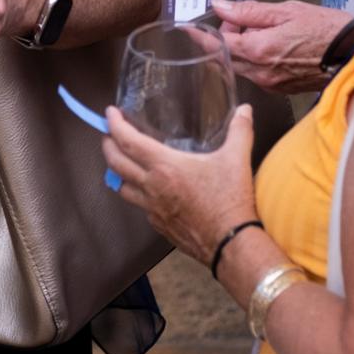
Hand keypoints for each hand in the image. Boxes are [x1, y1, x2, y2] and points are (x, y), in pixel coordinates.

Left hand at [104, 104, 257, 266]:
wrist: (231, 244)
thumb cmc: (230, 201)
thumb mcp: (236, 159)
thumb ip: (239, 130)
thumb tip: (245, 109)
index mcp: (165, 166)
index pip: (128, 141)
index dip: (115, 124)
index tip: (111, 113)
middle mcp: (152, 187)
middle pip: (115, 163)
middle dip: (107, 145)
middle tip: (109, 134)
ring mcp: (153, 209)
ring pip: (122, 187)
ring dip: (116, 172)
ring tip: (121, 162)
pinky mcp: (159, 225)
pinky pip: (140, 206)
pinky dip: (137, 194)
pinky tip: (147, 190)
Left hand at [214, 0, 349, 93]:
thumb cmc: (325, 29)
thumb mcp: (286, 10)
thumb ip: (249, 10)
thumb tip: (221, 6)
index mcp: (259, 50)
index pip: (218, 44)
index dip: (202, 35)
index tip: (188, 28)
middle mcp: (261, 72)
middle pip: (227, 57)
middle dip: (224, 40)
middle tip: (234, 21)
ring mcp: (270, 84)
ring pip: (241, 67)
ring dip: (239, 50)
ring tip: (256, 30)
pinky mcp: (280, 89)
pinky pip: (256, 75)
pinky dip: (254, 61)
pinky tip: (268, 46)